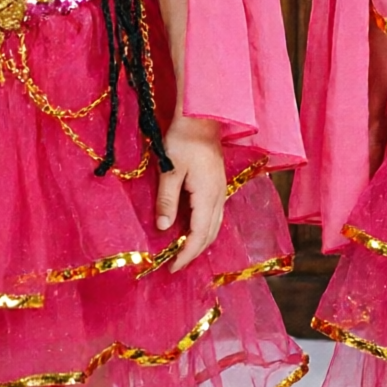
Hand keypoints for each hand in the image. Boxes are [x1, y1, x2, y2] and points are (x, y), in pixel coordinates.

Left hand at [156, 116, 226, 272]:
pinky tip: (192, 229)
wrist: (201, 117)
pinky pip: (215, 216)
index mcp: (207, 196)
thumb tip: (164, 228)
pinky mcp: (218, 185)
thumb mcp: (170, 170)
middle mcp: (219, 197)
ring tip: (183, 252)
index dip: (187, 255)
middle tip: (175, 264)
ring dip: (201, 242)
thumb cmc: (182, 140)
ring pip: (215, 226)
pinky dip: (204, 229)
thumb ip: (167, 200)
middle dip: (194, 253)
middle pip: (210, 235)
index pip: (199, 236)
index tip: (172, 268)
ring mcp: (221, 191)